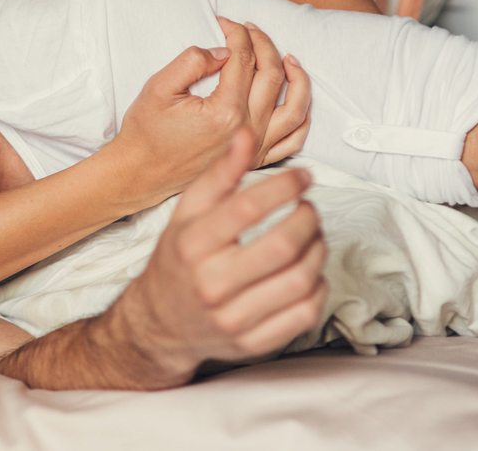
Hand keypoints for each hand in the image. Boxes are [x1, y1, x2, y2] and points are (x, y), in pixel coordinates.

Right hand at [96, 129, 327, 386]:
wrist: (159, 324)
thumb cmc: (178, 261)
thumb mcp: (186, 214)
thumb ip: (218, 175)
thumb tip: (246, 134)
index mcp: (192, 245)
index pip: (247, 207)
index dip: (284, 186)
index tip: (303, 176)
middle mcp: (211, 283)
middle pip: (282, 245)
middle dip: (308, 219)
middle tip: (309, 208)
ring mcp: (234, 318)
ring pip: (300, 279)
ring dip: (318, 250)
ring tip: (313, 236)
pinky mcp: (253, 343)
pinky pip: (304, 313)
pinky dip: (317, 287)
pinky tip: (308, 271)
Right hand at [113, 19, 309, 206]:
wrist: (140, 173)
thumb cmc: (146, 133)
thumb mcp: (158, 88)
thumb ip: (192, 62)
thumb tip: (223, 51)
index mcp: (224, 111)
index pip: (243, 59)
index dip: (237, 34)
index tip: (225, 23)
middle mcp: (246, 130)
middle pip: (271, 75)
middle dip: (262, 44)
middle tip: (249, 30)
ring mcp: (255, 147)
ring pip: (294, 107)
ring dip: (296, 77)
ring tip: (287, 58)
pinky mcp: (255, 160)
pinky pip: (293, 140)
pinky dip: (302, 118)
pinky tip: (296, 100)